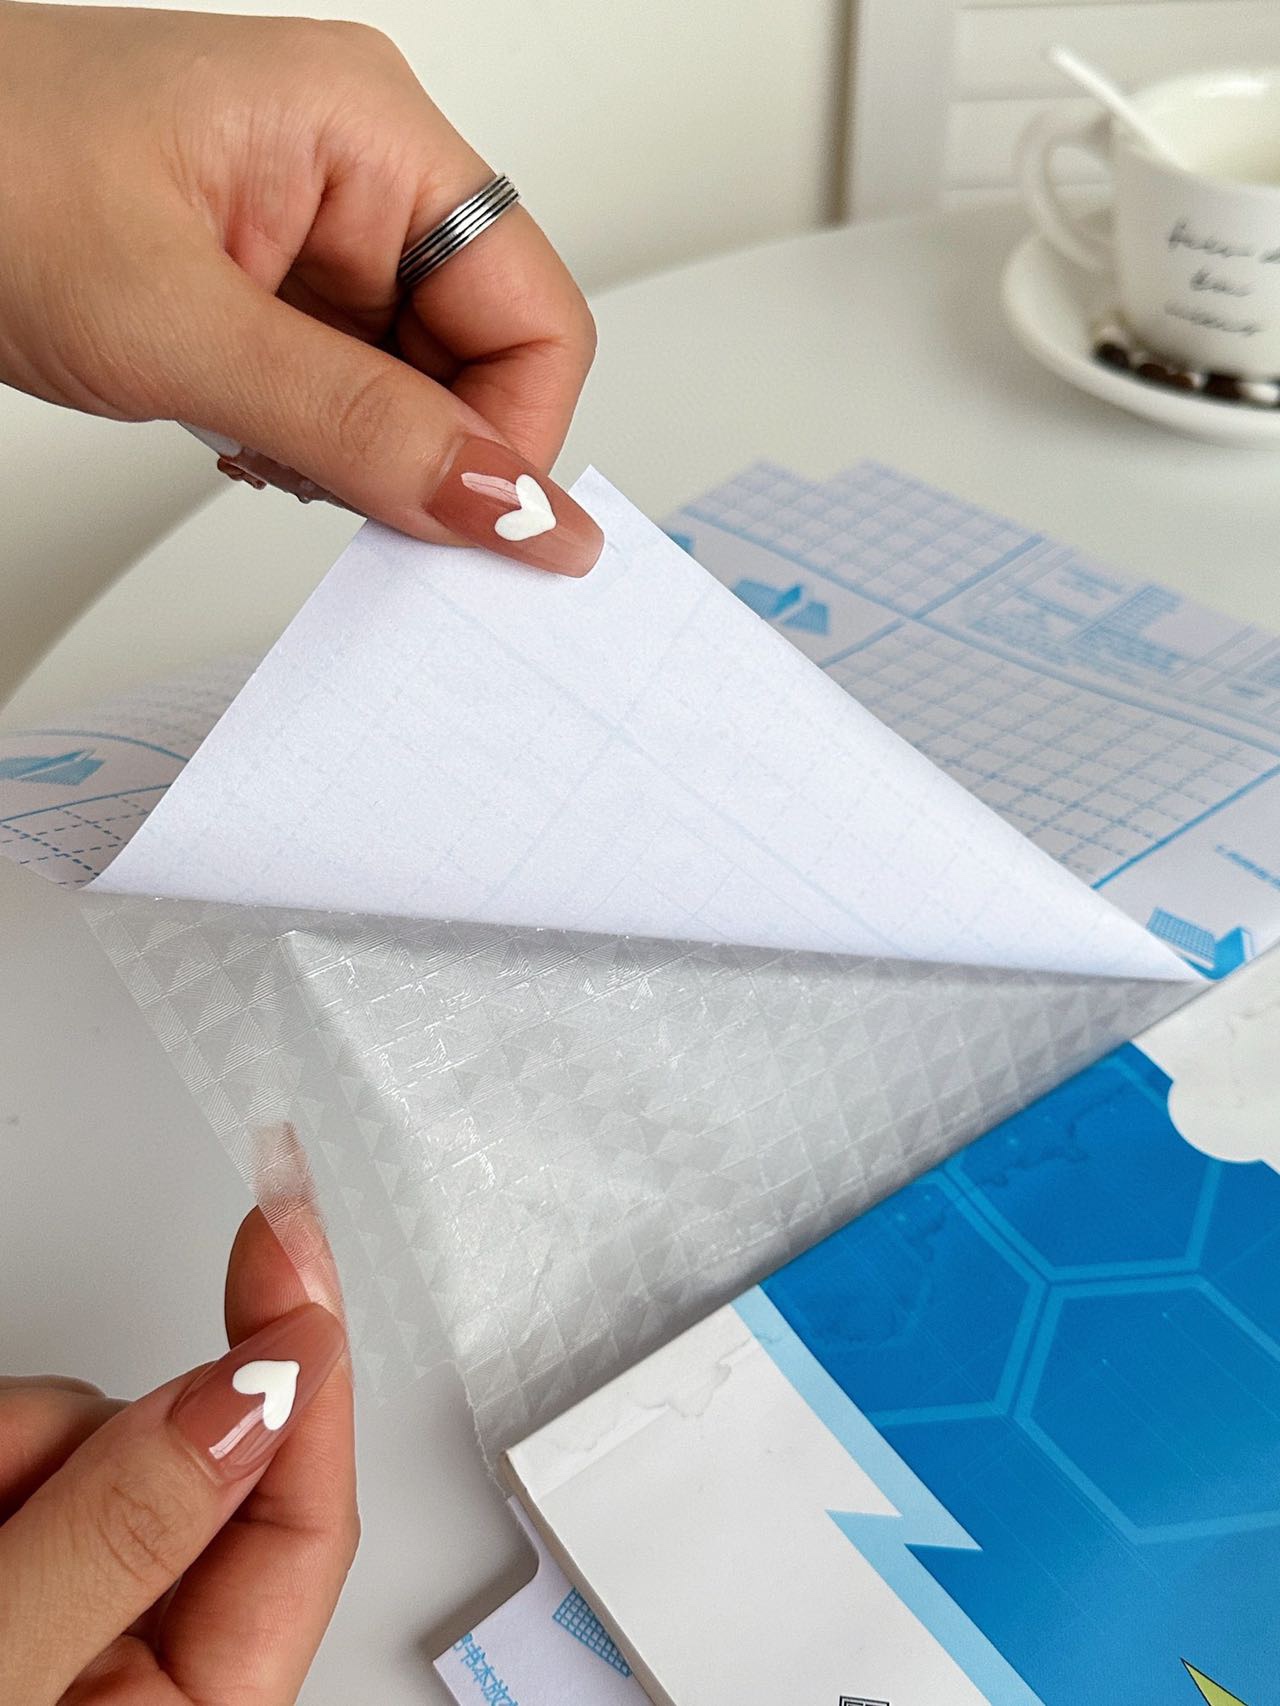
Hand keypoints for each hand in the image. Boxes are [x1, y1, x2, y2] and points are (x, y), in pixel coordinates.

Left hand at [0, 2, 601, 574]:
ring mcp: (313, 225)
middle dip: (423, 450)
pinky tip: (242, 433)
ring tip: (255, 441)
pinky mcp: (271, 278)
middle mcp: (357, 171)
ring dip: (359, 452)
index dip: (514, 439)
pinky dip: (313, 441)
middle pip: (483, 357)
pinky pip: (349, 388)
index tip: (469, 530)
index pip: (533, 314)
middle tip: (333, 486)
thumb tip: (510, 507)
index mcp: (367, 131)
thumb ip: (358, 428)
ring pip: (417, 387)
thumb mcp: (178, 326)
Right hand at [0, 1207, 355, 1703]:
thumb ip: (123, 1537)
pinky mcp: (1, 1565)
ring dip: (5, 1444)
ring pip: (85, 1443)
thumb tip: (263, 1398)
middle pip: (183, 1466)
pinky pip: (11, 1456)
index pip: (300, 1530)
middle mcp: (132, 1674)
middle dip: (96, 1433)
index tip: (292, 1261)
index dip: (309, 1382)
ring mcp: (53, 1615)